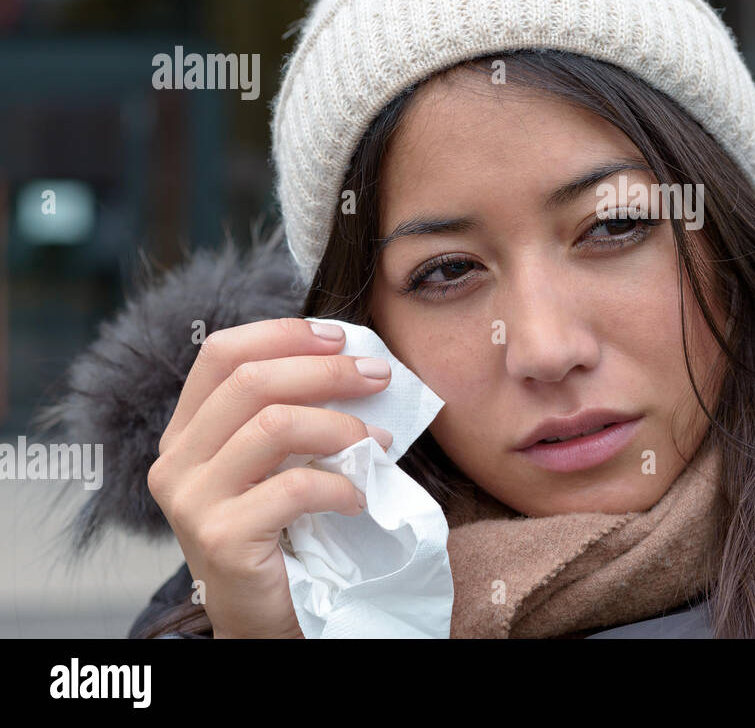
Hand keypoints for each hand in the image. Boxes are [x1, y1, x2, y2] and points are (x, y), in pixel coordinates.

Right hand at [146, 318, 394, 637]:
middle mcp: (177, 462)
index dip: (283, 335)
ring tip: (377, 443)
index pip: (221, 354)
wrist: (265, 617)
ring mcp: (192, 501)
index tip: (340, 336)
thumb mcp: (279, 461)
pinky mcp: (222, 538)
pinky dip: (340, 485)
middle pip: (251, 382)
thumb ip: (294, 412)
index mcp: (186, 432)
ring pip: (273, 426)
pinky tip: (358, 498)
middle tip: (379, 377)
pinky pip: (294, 488)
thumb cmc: (281, 531)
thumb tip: (356, 361)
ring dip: (341, 427)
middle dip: (327, 371)